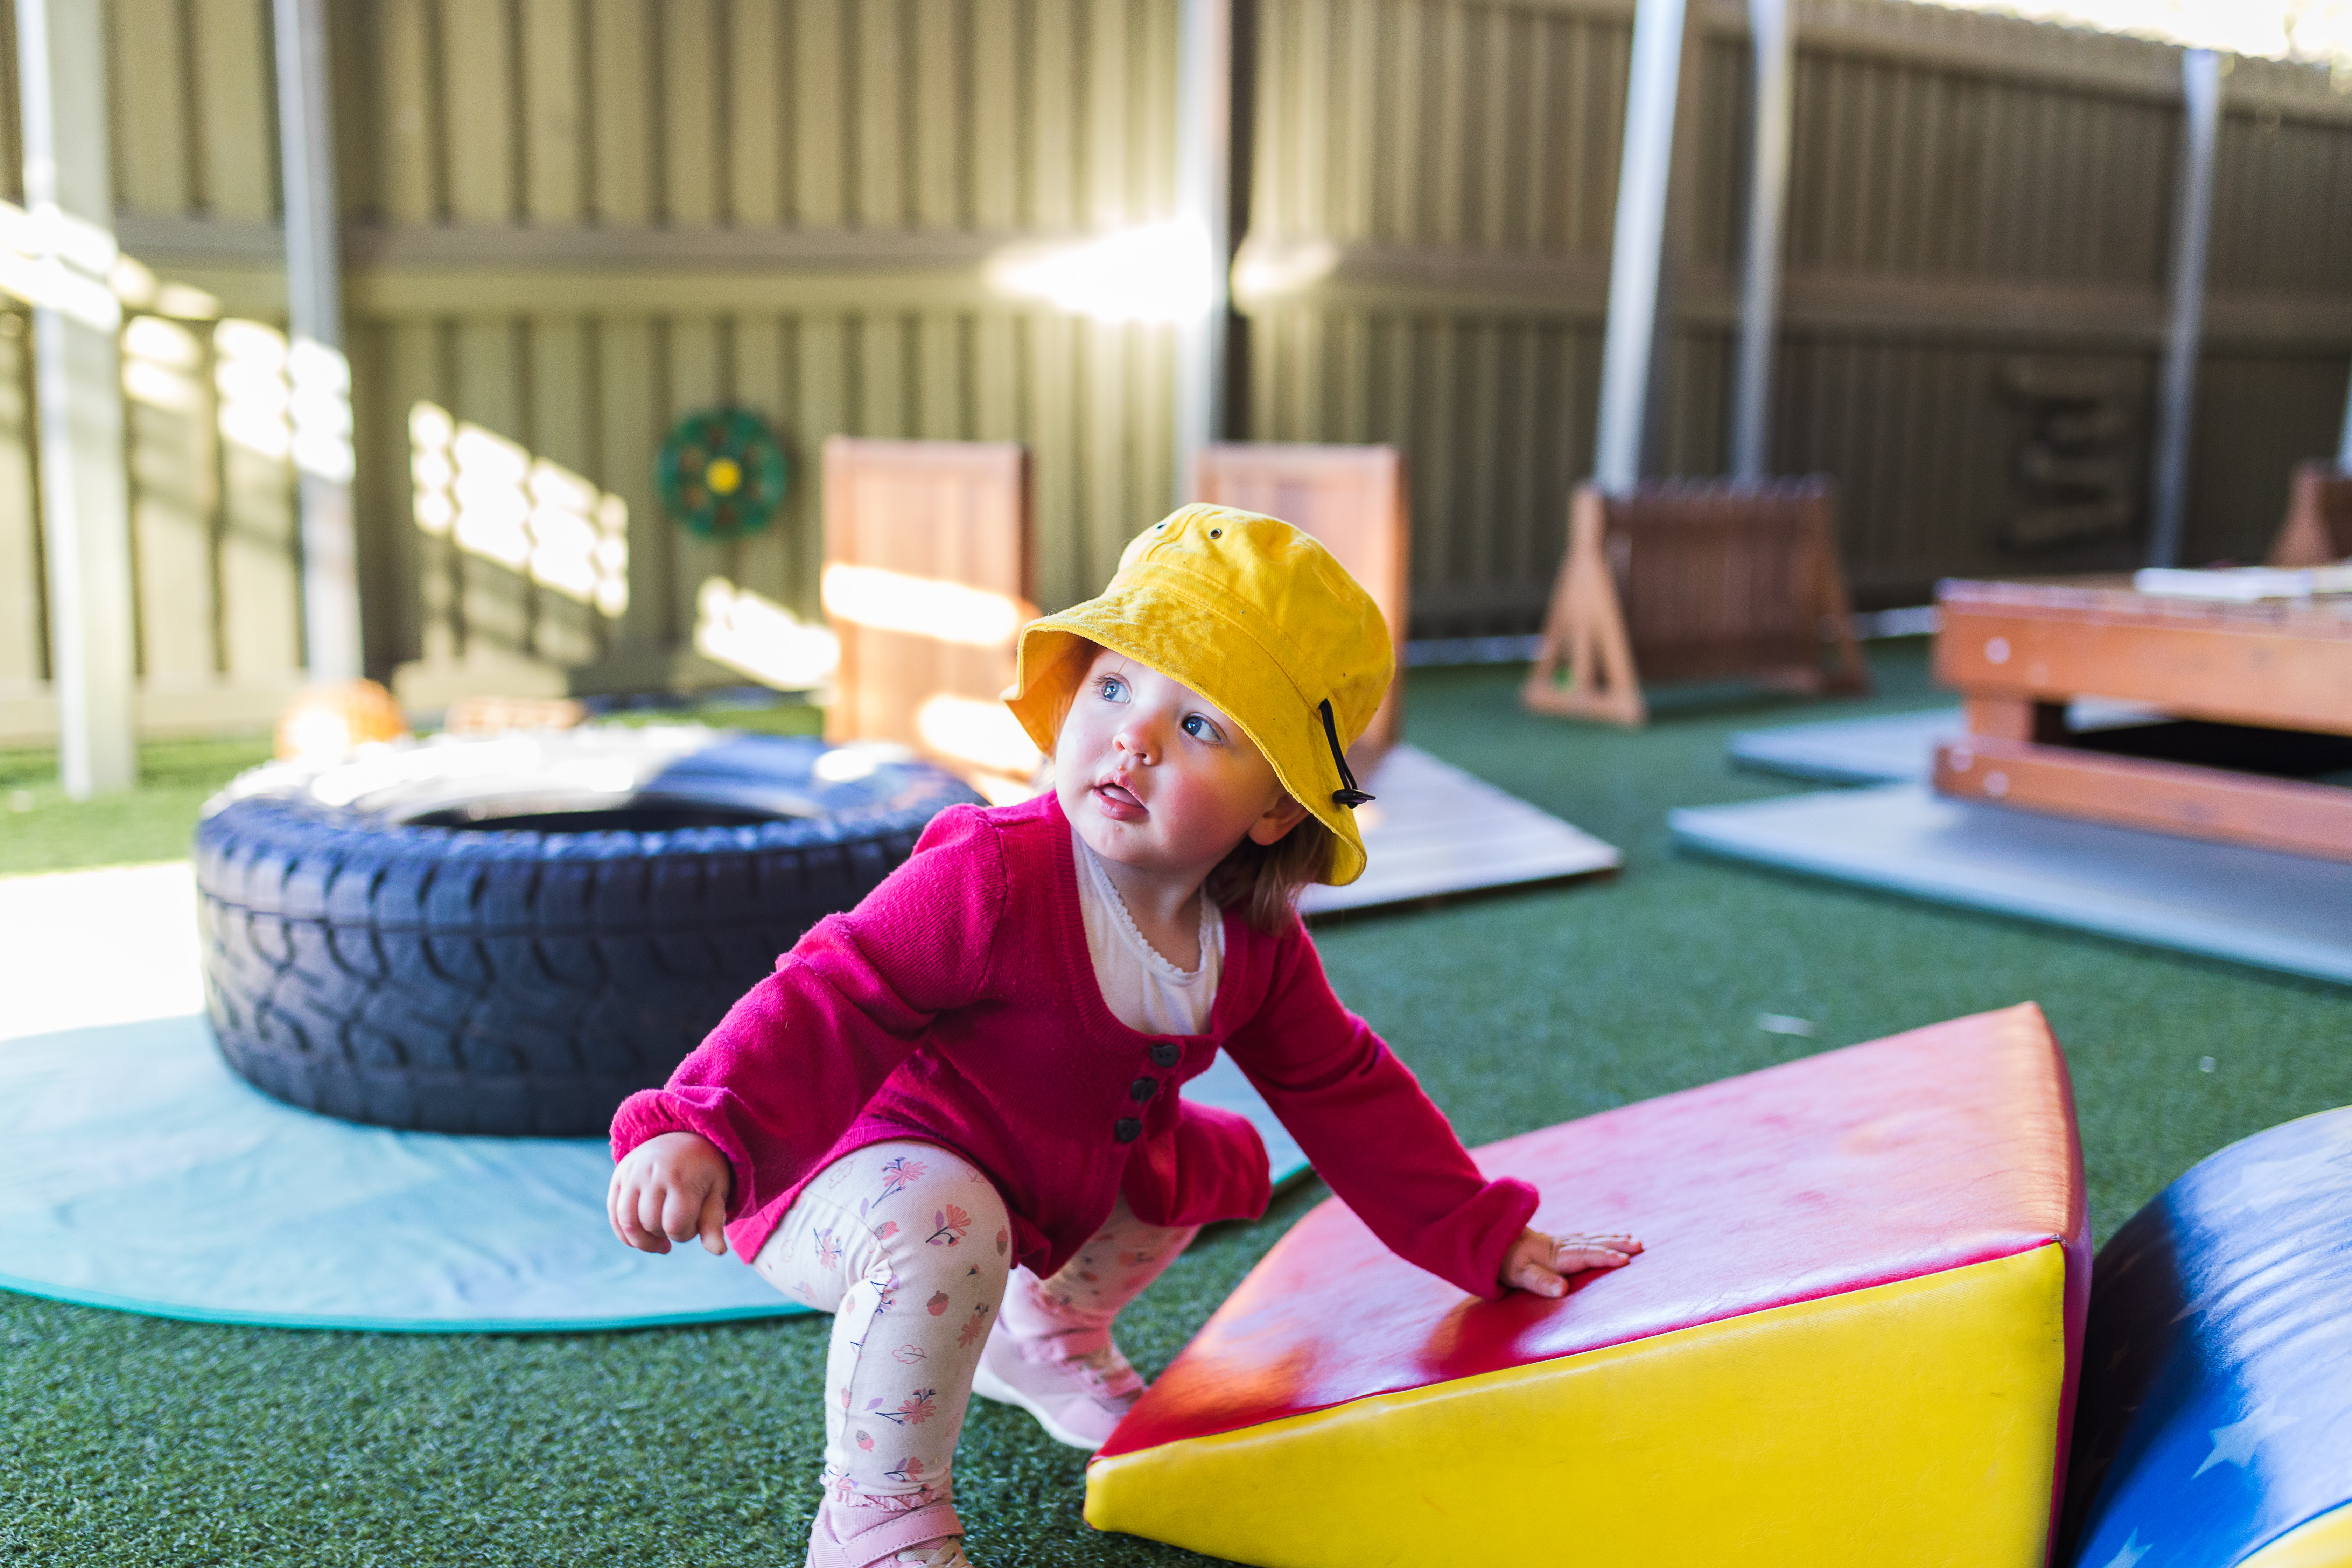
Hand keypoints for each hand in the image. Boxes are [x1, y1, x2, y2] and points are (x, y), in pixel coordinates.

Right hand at [608, 1131, 732, 1255]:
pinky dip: (623, 1232)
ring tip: (658, 1241)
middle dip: (666, 1234)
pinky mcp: (620, 1174)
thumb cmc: (705, 1170)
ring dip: (642, 1240)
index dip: (685, 1234)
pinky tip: (640, 1238)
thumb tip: (718, 1252)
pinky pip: (614, 1212)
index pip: (675, 1225)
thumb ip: (714, 1223)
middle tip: (678, 1225)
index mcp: (682, 1177)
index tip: (693, 1224)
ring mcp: (633, 1172)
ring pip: (627, 1222)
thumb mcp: (716, 1192)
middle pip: (651, 1224)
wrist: (685, 1135)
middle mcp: (654, 1172)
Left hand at [1500, 1226, 1642, 1298]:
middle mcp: (1560, 1246)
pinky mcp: (1556, 1243)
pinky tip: (1606, 1238)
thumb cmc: (1504, 1262)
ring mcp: (1559, 1243)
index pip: (1584, 1256)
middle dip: (1616, 1245)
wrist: (1490, 1239)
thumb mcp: (1518, 1275)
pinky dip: (1598, 1237)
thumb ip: (1540, 1282)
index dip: (1604, 1257)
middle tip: (1639, 1246)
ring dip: (1611, 1239)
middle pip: (1592, 1244)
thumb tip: (1563, 1290)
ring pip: (1590, 1239)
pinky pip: (1583, 1238)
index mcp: (1554, 1255)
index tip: (1625, 1260)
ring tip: (1631, 1239)